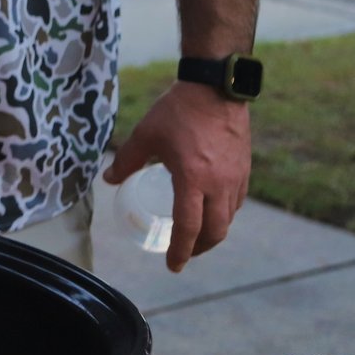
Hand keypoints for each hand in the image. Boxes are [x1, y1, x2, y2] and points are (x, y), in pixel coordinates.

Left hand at [106, 81, 251, 271]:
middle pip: (215, 231)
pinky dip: (224, 214)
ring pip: (228, 218)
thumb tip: (110, 179)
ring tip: (197, 235)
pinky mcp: (244, 169)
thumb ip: (127, 160)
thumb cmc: (177, 111)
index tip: (172, 265)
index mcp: (193, 179)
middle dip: (199, 248)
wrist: (215, 88)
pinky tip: (213, 210)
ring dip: (213, 232)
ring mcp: (235, 178)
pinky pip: (236, 202)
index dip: (180, 250)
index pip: (188, 227)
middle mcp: (219, 184)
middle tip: (184, 253)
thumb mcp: (146, 135)